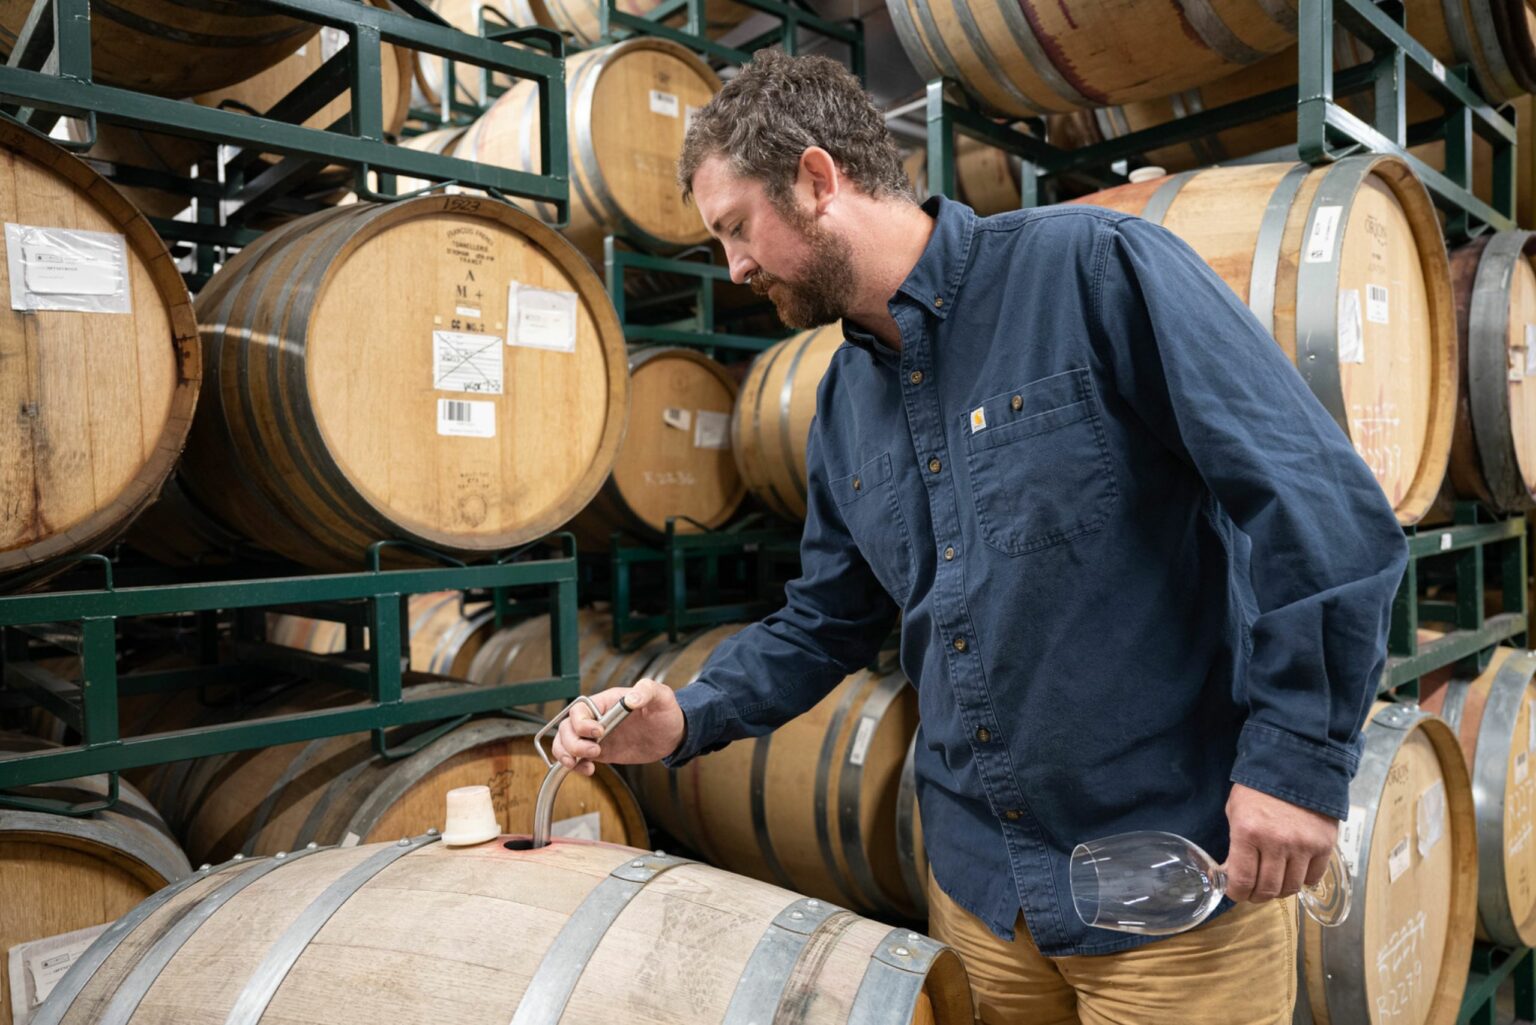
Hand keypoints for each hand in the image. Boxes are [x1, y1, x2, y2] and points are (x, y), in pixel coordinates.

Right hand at [550, 679, 685, 776]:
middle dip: (573, 742)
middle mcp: (596, 718)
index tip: (599, 732)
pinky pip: (578, 758)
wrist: (672, 734)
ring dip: (567, 754)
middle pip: (566, 728)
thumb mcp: (661, 696)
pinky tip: (588, 770)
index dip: (582, 722)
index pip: (579, 709)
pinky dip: (576, 766)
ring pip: (565, 743)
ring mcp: (596, 736)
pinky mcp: (601, 752)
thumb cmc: (665, 710)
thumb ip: (647, 691)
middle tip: (596, 751)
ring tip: (582, 764)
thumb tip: (631, 699)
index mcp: (606, 702)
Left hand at [1219, 783, 1337, 902]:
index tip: (1236, 893)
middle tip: (1254, 892)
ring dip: (1280, 890)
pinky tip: (1294, 870)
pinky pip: (1313, 878)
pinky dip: (1302, 880)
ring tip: (1274, 882)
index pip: (1242, 880)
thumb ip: (1235, 845)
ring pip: (1291, 887)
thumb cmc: (1258, 790)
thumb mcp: (1235, 812)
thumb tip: (1231, 875)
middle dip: (1257, 896)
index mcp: (1247, 832)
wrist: (1295, 766)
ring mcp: (1303, 845)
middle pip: (1267, 889)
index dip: (1237, 893)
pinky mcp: (1324, 845)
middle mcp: (1276, 842)